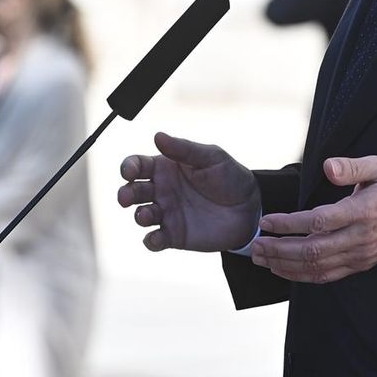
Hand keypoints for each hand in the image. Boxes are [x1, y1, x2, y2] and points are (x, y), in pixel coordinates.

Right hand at [118, 132, 260, 252]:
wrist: (250, 208)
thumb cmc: (229, 176)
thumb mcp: (211, 157)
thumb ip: (184, 149)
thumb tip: (158, 136)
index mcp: (165, 168)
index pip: (137, 165)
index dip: (128, 167)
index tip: (129, 172)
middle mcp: (161, 190)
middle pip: (133, 191)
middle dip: (126, 193)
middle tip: (126, 197)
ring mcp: (166, 214)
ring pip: (141, 215)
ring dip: (139, 215)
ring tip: (147, 215)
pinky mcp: (174, 235)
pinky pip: (154, 240)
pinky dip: (150, 241)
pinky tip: (156, 238)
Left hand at [251, 156, 376, 283]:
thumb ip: (352, 167)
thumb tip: (328, 167)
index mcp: (362, 213)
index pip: (319, 222)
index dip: (289, 224)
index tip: (268, 222)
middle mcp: (359, 238)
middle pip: (312, 251)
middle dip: (279, 250)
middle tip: (256, 245)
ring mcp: (359, 255)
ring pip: (316, 268)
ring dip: (285, 265)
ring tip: (262, 258)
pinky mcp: (359, 265)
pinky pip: (326, 276)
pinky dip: (301, 276)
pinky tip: (284, 269)